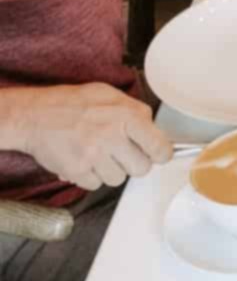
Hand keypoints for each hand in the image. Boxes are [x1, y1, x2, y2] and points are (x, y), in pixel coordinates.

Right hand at [14, 83, 172, 190]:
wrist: (32, 115)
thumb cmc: (69, 104)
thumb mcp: (107, 95)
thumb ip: (134, 111)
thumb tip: (155, 129)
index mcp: (125, 115)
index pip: (159, 147)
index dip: (160, 154)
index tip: (157, 155)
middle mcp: (112, 135)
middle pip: (142, 168)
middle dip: (132, 163)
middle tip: (119, 152)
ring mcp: (94, 155)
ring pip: (119, 179)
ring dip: (109, 170)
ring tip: (95, 153)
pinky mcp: (78, 170)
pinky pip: (96, 185)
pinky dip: (90, 176)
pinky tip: (82, 160)